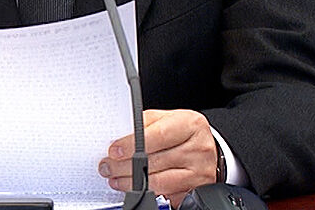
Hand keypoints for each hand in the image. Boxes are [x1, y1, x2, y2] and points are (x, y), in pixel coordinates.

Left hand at [99, 109, 217, 207]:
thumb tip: (120, 138)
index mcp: (191, 125)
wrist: (206, 149)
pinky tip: (133, 187)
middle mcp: (199, 149)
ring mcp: (199, 172)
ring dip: (131, 182)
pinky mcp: (195, 190)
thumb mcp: (168, 119)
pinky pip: (166, 195)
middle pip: (155, 161)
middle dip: (125, 165)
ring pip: (159, 182)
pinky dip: (146, 192)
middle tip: (107, 166)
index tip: (114, 150)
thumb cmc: (183, 132)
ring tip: (115, 178)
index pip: (158, 135)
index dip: (132, 144)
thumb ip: (145, 124)